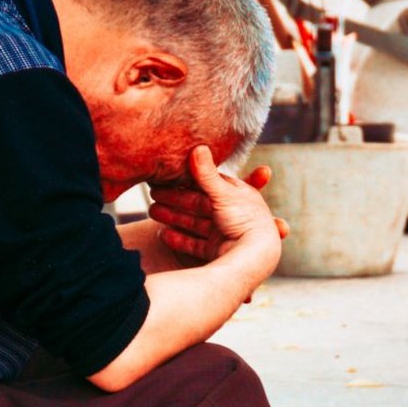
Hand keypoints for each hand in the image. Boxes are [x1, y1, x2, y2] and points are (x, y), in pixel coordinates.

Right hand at [149, 146, 288, 263]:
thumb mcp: (224, 194)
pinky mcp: (218, 253)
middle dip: (176, 200)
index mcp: (239, 196)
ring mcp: (225, 235)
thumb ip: (207, 174)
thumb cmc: (245, 222)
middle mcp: (233, 215)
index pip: (209, 184)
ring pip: (194, 223)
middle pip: (199, 205)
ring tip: (152, 211)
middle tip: (153, 195)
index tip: (168, 176)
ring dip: (173, 217)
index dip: (188, 180)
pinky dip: (180, 240)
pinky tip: (163, 234)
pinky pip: (195, 245)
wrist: (255, 260)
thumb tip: (198, 146)